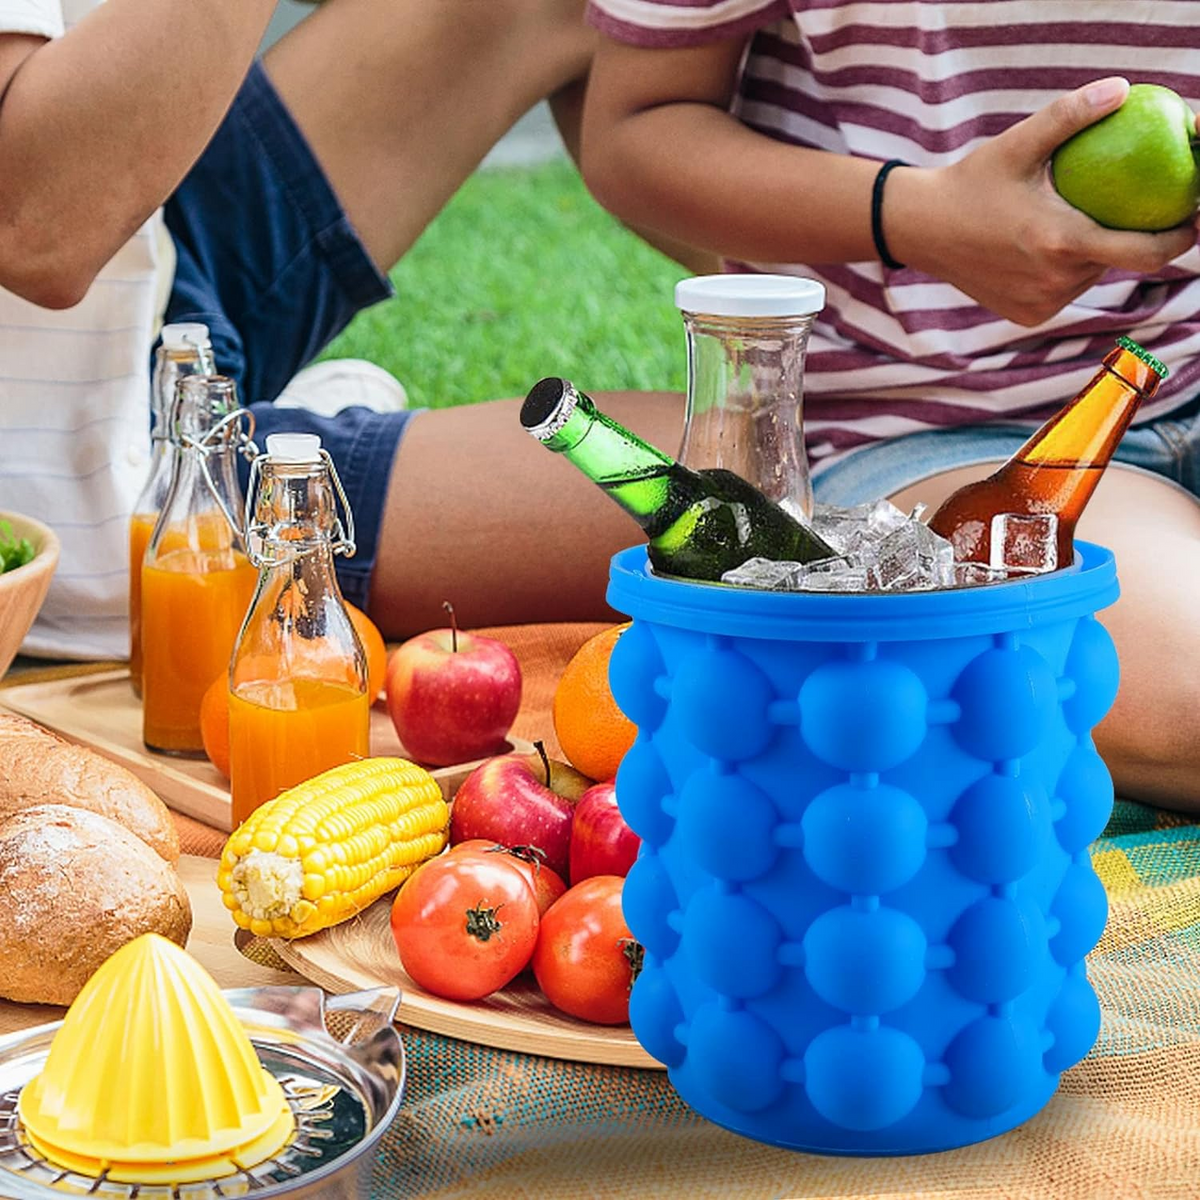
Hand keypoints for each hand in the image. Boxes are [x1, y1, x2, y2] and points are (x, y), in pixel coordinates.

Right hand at [887, 77, 1196, 326]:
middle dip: (1124, 236)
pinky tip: (1039, 251)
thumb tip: (1122, 89)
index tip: (1192, 219)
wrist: (921, 230)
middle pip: (1115, 261)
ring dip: (1090, 254)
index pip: (1143, 251)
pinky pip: (1063, 292)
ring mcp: (1039, 304)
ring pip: (1089, 277)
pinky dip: (1062, 272)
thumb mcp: (1019, 144)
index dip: (1178, 238)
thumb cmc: (971, 183)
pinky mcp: (1026, 315)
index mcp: (1061, 242)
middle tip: (1113, 207)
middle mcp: (1054, 281)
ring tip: (1062, 225)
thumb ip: (1070, 116)